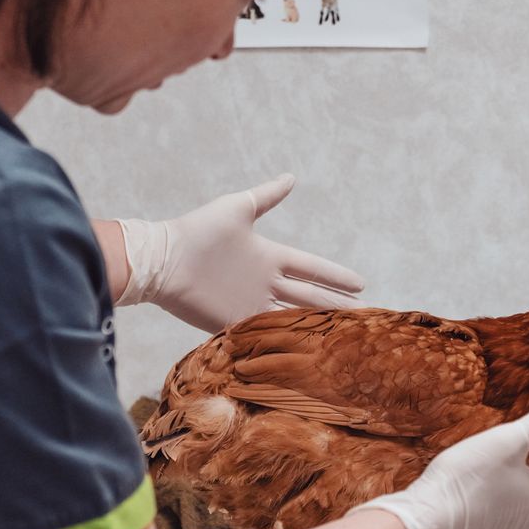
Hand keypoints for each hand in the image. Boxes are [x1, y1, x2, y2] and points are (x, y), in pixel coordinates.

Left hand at [115, 175, 364, 333]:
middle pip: (309, 296)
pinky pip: (268, 333)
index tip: (361, 284)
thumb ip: (266, 196)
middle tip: (365, 315)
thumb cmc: (196, 231)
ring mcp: (251, 304)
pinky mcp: (235, 323)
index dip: (335, 276)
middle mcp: (265, 282)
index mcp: (269, 256)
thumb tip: (291, 178)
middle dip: (336, 305)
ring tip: (345, 335)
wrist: (163, 260)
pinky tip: (309, 350)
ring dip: (318, 324)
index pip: (311, 268)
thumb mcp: (237, 208)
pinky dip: (289, 340)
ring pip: (294, 316)